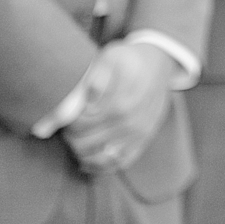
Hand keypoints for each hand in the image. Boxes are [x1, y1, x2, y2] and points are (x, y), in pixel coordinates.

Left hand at [63, 42, 173, 174]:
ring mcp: (138, 134)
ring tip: (77, 140)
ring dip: (82, 153)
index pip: (80, 124)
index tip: (65, 113)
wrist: (158, 65)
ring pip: (100, 158)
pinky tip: (88, 158)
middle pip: (86, 143)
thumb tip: (76, 104)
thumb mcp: (110, 58)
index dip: (66, 121)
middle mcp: (131, 122)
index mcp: (120, 103)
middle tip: (68, 127)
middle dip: (71, 137)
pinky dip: (100, 166)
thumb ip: (92, 79)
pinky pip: (118, 163)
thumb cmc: (127, 60)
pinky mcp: (143, 141)